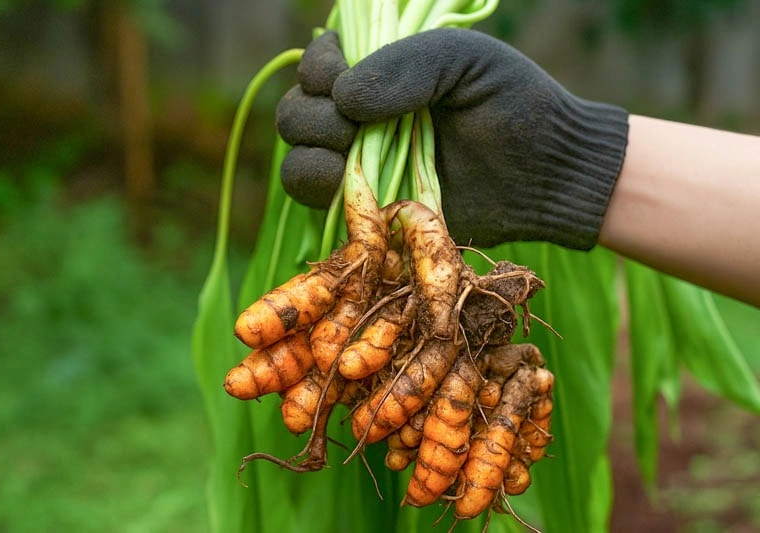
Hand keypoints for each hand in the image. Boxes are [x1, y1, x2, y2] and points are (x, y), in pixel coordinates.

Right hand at [277, 28, 628, 249]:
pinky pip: (317, 205)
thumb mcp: (462, 58)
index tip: (345, 80)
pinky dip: (324, 193)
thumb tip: (343, 99)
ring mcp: (362, 168)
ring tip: (352, 155)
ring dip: (312, 155)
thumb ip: (405, 63)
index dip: (319, 71)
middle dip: (313, 117)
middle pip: (294, 114)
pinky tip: (358, 187)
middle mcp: (359, 120)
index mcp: (378, 75)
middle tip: (356, 126)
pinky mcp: (370, 212)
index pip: (315, 67)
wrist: (545, 173)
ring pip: (296, 160)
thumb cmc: (512, 104)